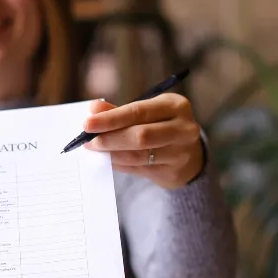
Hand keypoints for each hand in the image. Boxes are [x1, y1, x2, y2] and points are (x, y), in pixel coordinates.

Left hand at [82, 95, 204, 188]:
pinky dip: (119, 164)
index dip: (111, 118)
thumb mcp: (147, 112)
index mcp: (175, 106)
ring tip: (95, 149)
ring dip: (111, 153)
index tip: (88, 123)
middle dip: (110, 139)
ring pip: (138, 155)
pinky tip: (108, 159)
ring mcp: (180, 153)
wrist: (189, 154)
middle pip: (140, 136)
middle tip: (87, 141)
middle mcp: (183, 129)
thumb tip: (93, 108)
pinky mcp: (173, 172)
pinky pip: (138, 169)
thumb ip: (120, 111)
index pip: (139, 111)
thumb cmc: (161, 126)